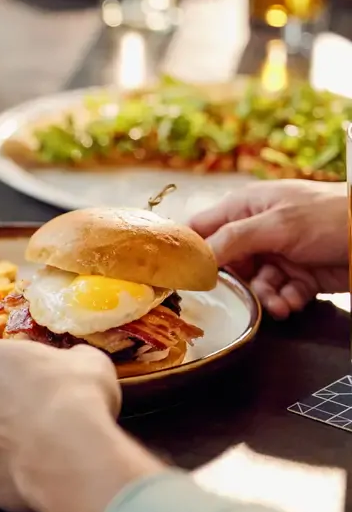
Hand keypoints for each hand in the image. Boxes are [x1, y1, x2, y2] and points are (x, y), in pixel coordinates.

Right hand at [190, 180, 347, 318]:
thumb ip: (232, 240)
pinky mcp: (297, 274)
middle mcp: (255, 230)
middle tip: (241, 295)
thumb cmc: (330, 216)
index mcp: (244, 207)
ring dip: (264, 296)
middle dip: (235, 283)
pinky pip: (278, 293)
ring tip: (279, 303)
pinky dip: (285, 300)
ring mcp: (277, 253)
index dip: (189, 251)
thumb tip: (197, 257)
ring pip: (253, 283)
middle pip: (226, 263)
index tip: (181, 275)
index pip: (201, 228)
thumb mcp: (276, 225)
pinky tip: (295, 299)